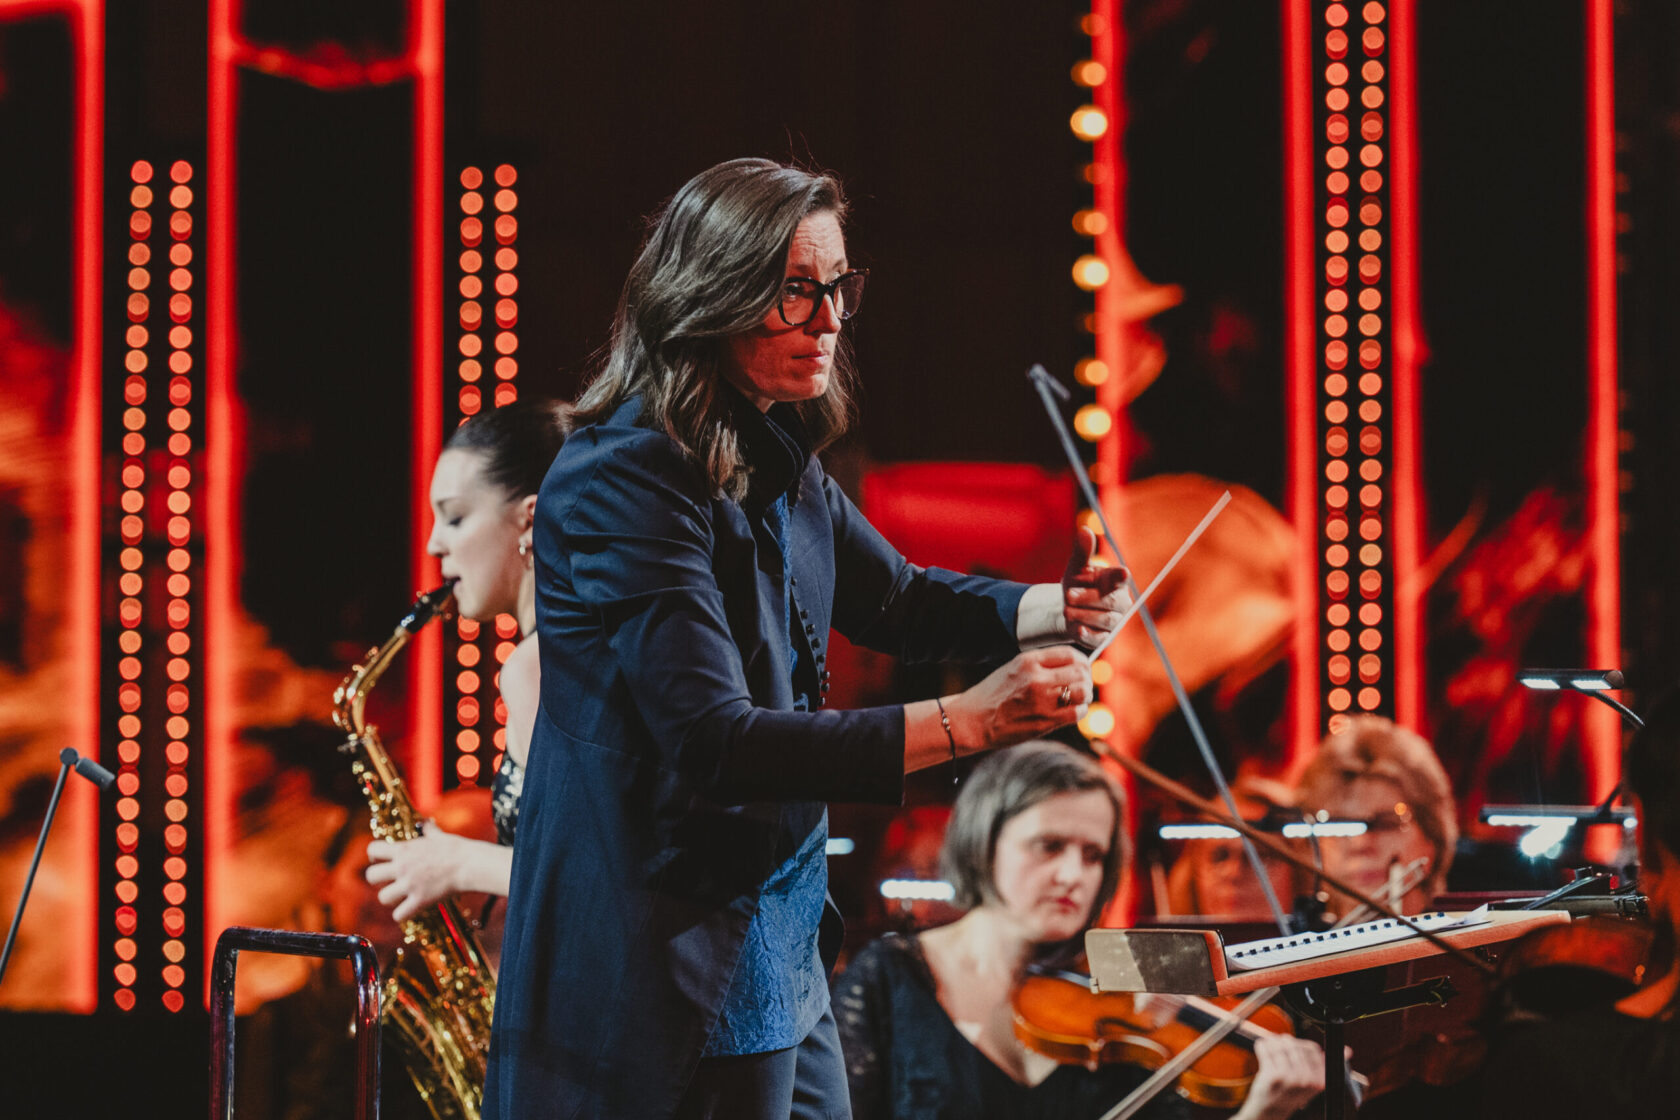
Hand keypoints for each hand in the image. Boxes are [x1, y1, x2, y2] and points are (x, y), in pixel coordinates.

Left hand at [365, 822, 473, 921]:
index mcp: (404, 849)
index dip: (373, 856)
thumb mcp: (438, 835)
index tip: (380, 860)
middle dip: (377, 880)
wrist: (468, 864)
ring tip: (400, 896)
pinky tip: (410, 909)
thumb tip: (426, 823)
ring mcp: (410, 885)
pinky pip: (398, 915)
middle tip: (388, 881)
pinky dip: (403, 914)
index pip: (373, 849)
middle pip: (371, 876)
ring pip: (382, 897)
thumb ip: (428, 830)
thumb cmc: (456, 848)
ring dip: (390, 898)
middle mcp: (402, 867)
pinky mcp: (420, 900)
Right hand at [944, 646, 1092, 751]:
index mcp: (1028, 661)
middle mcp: (1037, 678)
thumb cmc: (992, 695)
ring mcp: (1042, 700)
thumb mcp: (1013, 668)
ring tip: (1079, 699)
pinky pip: (1077, 712)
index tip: (1082, 667)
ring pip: (1083, 691)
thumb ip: (1040, 665)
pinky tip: (1072, 711)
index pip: (1069, 653)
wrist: (973, 721)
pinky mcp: (1044, 721)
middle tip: (1083, 685)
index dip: (1081, 660)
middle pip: (1080, 672)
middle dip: (1086, 678)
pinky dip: (1080, 711)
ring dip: (1085, 695)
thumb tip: (1073, 666)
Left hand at [1062, 526, 1131, 647]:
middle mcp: (1120, 602)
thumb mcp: (1076, 568)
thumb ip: (1082, 551)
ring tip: (1065, 610)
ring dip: (1084, 615)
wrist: (1067, 609)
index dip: (1121, 576)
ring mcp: (1114, 621)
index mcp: (1115, 581)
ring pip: (1106, 620)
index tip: (1121, 573)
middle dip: (1089, 598)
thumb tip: (1085, 530)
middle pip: (1112, 601)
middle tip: (1068, 595)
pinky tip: (1077, 629)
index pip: (1121, 578)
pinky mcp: (1104, 638)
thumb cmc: (1078, 584)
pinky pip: (1100, 638)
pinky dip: (1088, 634)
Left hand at [1233, 1034, 1330, 1119]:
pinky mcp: (1272, 1076)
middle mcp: (1307, 1080)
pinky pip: (1266, 1048)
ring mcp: (1289, 1078)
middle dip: (1285, 1042)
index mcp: (1320, 1081)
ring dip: (1273, 1042)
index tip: (1296, 1047)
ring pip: (1280, 1045)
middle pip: (1295, 1045)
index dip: (1301, 1045)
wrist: (1272, 1110)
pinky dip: (1262, 1045)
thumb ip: (1328, 1065)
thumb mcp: (1313, 1082)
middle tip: (1280, 1043)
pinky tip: (1262, 1048)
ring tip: (1270, 1045)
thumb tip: (1348, 1051)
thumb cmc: (1292, 1093)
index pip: (1312, 1049)